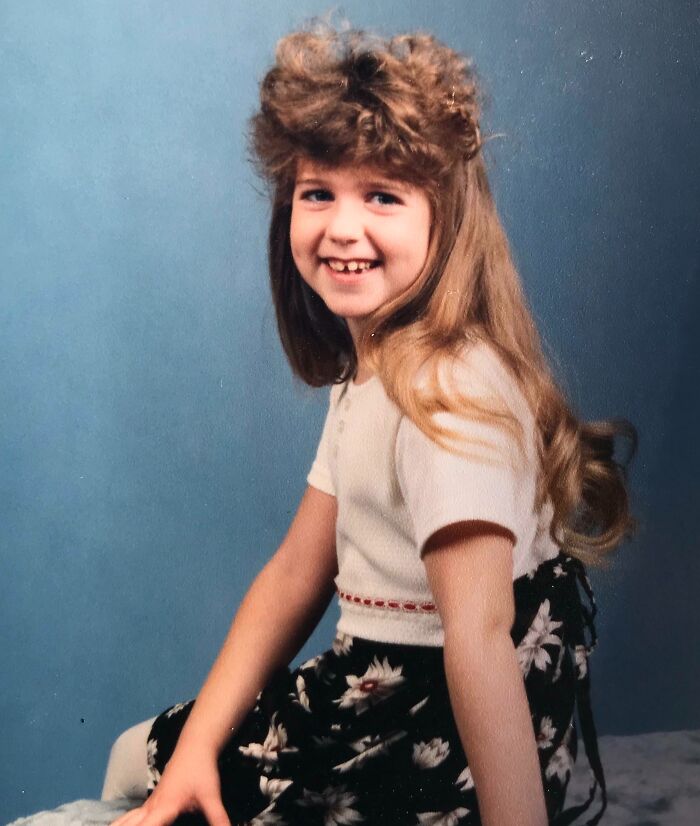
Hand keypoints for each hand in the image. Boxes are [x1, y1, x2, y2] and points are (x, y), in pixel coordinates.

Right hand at [110, 745, 230, 825]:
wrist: (194, 747)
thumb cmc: (202, 771)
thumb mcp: (212, 797)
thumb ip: (218, 819)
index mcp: (163, 808)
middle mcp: (150, 807)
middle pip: (127, 825)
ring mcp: (148, 804)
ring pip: (125, 821)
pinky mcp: (150, 803)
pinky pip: (130, 817)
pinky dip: (124, 824)